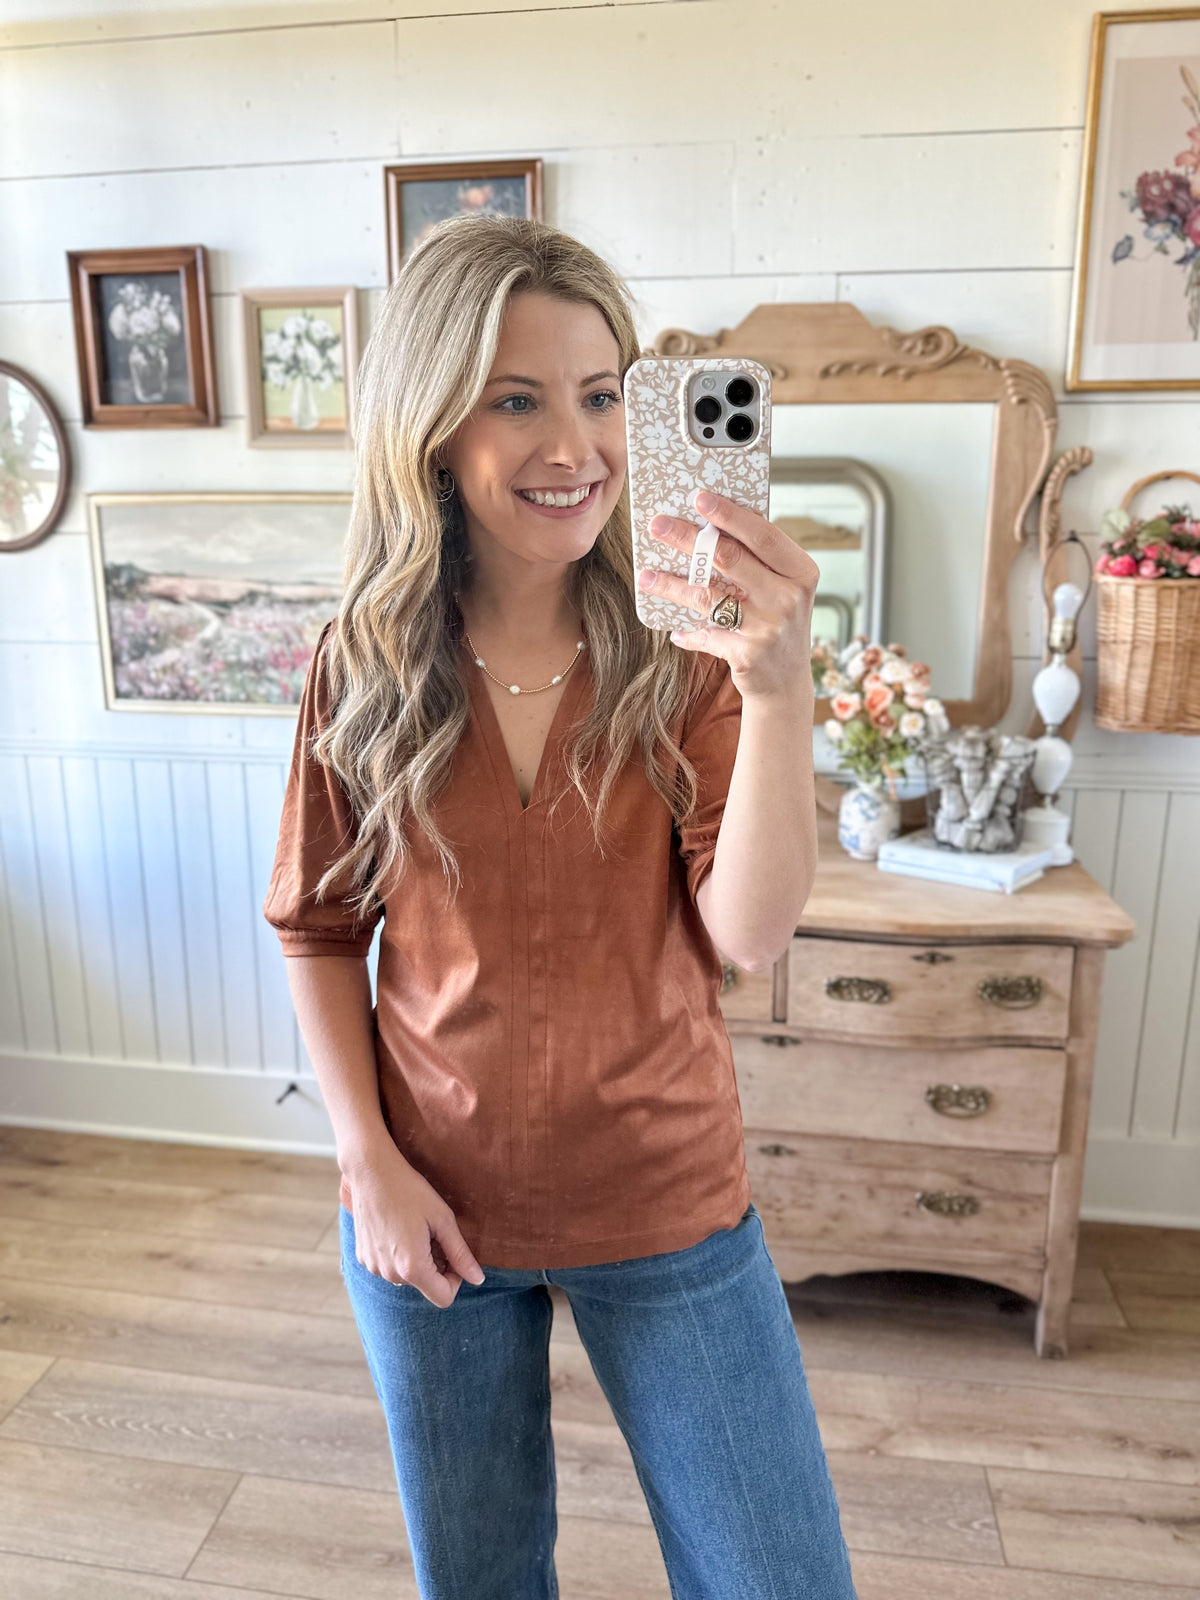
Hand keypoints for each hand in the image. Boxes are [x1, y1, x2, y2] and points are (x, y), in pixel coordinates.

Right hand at [342, 1135, 485, 1308]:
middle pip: (424, 1286)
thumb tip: (478, 1280)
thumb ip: (461, 1254)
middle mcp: (390, 1274)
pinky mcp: (363, 1257)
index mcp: (412, 1267)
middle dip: (435, 1266)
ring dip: (415, 1260)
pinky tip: (396, 1228)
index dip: (455, 1280)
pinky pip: (388, 1267)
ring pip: (406, 1277)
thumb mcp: (443, 1220)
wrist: (371, 1171)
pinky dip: (397, 1255)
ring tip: (413, 1228)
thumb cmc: (411, 1191)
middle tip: (433, 1234)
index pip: (443, 1298)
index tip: (453, 1255)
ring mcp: (373, 1267)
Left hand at [636, 487, 818, 702]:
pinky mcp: (747, 654)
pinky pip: (706, 634)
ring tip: (646, 576)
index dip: (730, 515)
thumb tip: (710, 525)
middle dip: (688, 538)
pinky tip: (673, 629)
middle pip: (729, 558)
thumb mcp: (783, 589)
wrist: (787, 684)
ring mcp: (767, 627)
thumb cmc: (778, 623)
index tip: (699, 498)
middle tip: (658, 524)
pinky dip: (687, 632)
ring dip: (671, 585)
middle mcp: (788, 598)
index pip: (763, 535)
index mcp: (800, 572)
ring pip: (708, 596)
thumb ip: (759, 562)